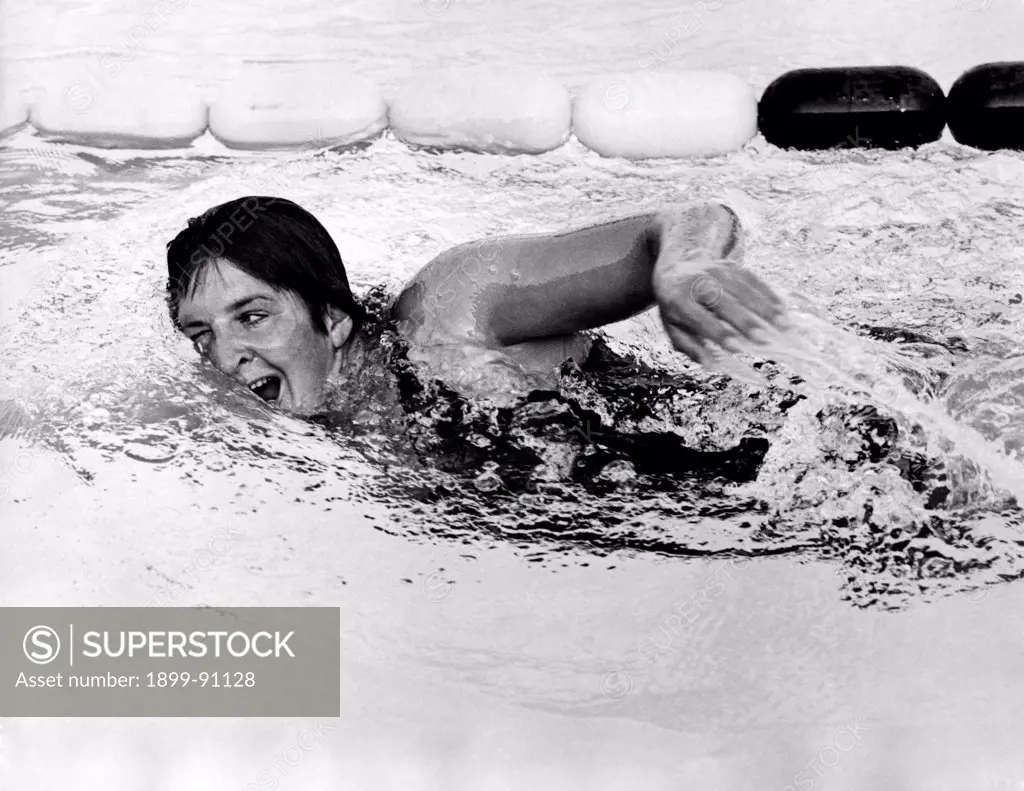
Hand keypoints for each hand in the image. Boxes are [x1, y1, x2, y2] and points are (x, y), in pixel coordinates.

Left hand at [652, 255, 788, 365]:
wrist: (676, 268)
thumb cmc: (676, 308)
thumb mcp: (674, 328)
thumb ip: (691, 347)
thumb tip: (711, 364)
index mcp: (679, 300)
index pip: (701, 319)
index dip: (719, 333)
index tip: (738, 348)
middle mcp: (697, 282)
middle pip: (724, 302)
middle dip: (745, 321)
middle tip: (765, 340)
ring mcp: (716, 270)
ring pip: (743, 289)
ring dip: (765, 308)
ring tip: (784, 326)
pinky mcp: (731, 265)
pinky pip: (753, 279)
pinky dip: (769, 294)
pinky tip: (783, 309)